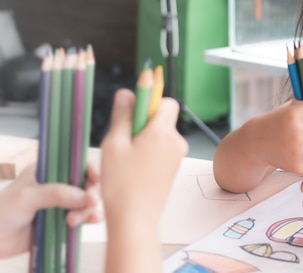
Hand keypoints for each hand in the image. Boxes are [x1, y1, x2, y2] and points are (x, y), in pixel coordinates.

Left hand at [0, 162, 100, 257]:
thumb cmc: (2, 213)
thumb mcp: (27, 198)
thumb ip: (55, 194)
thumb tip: (84, 196)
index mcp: (48, 171)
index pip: (75, 164)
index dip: (89, 170)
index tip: (94, 180)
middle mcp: (58, 185)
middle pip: (86, 183)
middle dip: (90, 193)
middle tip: (89, 202)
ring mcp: (61, 203)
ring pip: (86, 202)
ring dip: (86, 210)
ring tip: (72, 221)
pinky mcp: (63, 220)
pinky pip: (83, 217)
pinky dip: (89, 219)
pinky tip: (91, 222)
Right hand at [100, 89, 187, 224]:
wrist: (135, 219)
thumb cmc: (122, 184)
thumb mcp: (114, 144)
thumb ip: (122, 115)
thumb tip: (128, 93)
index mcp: (163, 133)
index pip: (166, 101)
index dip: (150, 100)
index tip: (134, 105)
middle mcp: (176, 142)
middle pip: (162, 118)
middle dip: (143, 123)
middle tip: (123, 139)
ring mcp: (177, 157)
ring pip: (160, 135)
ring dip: (144, 139)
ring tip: (126, 159)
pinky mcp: (174, 168)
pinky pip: (162, 150)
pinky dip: (149, 152)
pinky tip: (134, 168)